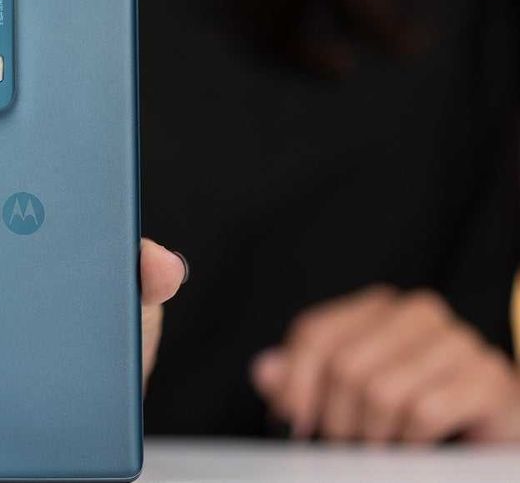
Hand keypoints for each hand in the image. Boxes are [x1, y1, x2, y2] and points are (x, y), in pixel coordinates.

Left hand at [252, 285, 519, 442]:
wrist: (487, 431)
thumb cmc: (409, 409)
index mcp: (378, 306)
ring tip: (379, 446)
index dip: (295, 384)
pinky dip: (408, 442)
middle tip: (344, 444)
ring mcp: (457, 341)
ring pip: (382, 392)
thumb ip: (300, 380)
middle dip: (336, 419)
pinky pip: (423, 414)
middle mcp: (418, 313)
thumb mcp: (343, 395)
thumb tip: (264, 370)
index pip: (314, 333)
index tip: (294, 423)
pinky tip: (413, 445)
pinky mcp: (487, 378)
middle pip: (345, 366)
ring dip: (372, 435)